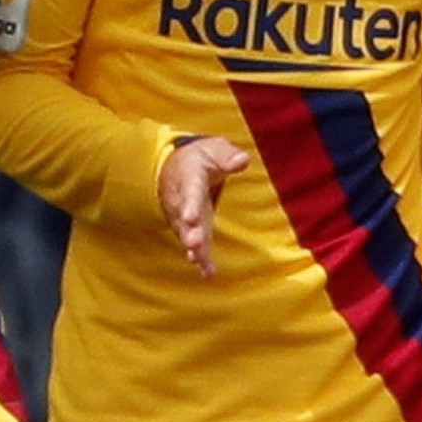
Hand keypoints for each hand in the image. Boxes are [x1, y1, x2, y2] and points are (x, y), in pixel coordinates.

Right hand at [158, 134, 247, 277]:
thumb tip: (243, 159)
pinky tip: (207, 272)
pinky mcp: (188, 227)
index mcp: (189, 177)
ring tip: (198, 261)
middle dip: (189, 231)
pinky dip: (199, 257)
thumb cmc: (202, 157)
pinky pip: (192, 243)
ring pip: (187, 234)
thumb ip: (228, 156)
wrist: (178, 165)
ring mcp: (183, 215)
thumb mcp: (214, 149)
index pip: (189, 191)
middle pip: (185, 218)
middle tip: (193, 244)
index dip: (189, 204)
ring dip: (193, 248)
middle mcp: (182, 199)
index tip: (190, 216)